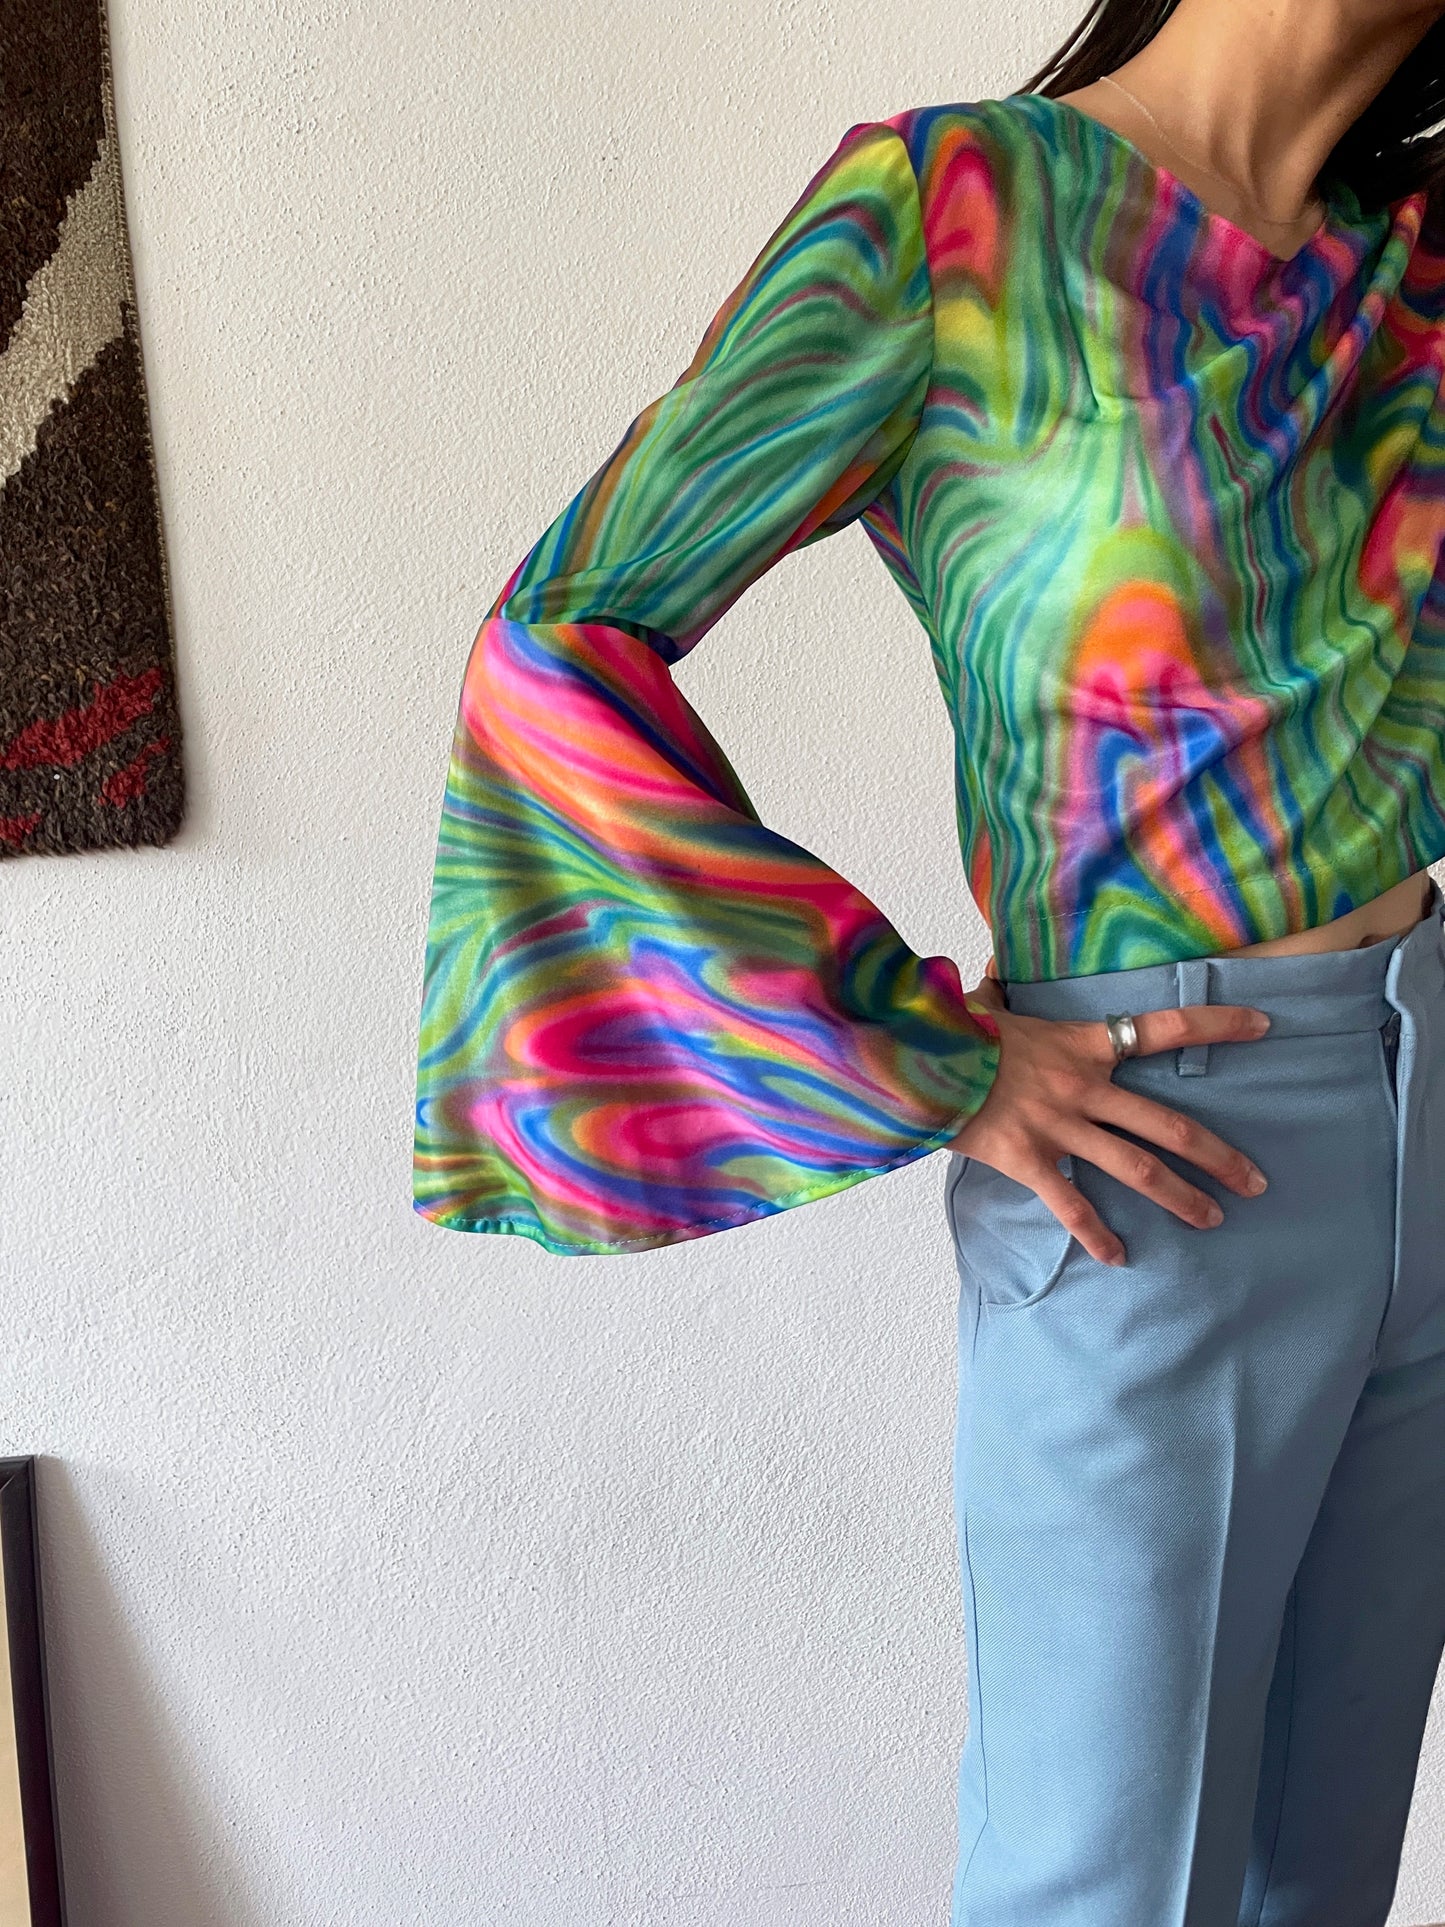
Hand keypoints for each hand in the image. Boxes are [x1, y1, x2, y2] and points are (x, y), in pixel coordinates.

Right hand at [949, 972, 1270, 1266]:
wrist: (913, 1057)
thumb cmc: (952, 1028)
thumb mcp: (986, 1003)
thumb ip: (1000, 995)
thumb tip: (990, 978)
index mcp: (1083, 1043)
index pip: (1164, 1027)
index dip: (1217, 1024)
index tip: (1263, 1026)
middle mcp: (1082, 1087)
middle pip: (1168, 1124)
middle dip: (1218, 1155)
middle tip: (1255, 1182)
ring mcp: (1059, 1126)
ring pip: (1137, 1168)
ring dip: (1181, 1196)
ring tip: (1213, 1219)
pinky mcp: (1029, 1158)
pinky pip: (1071, 1204)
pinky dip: (1096, 1234)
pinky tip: (1119, 1257)